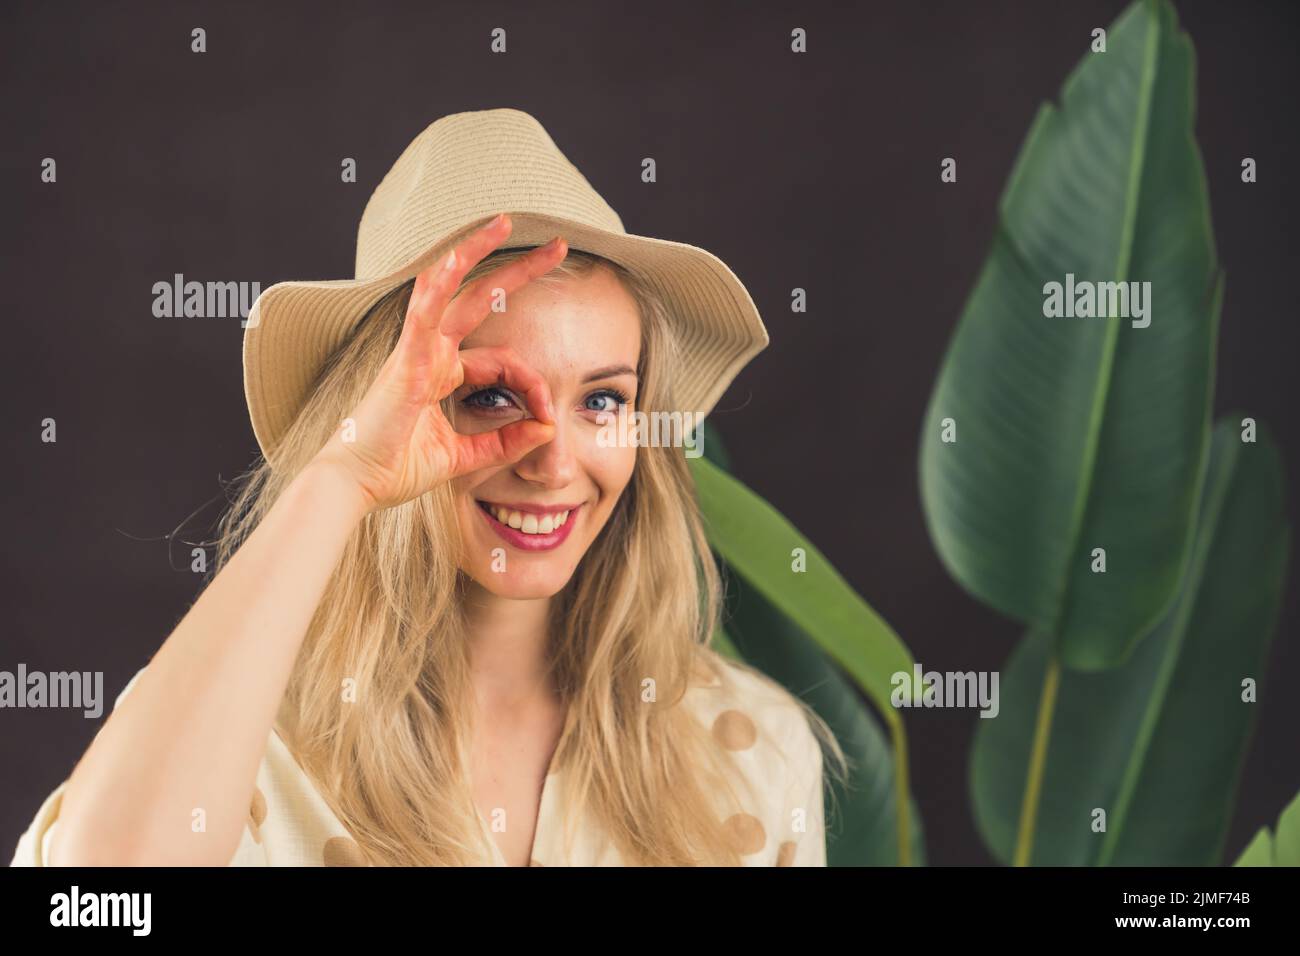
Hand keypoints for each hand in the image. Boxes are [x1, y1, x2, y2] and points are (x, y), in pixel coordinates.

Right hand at [310, 213, 568, 513]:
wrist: (356, 485)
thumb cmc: (397, 469)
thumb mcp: (465, 457)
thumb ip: (506, 442)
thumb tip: (548, 429)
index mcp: (441, 373)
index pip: (503, 362)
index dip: (533, 386)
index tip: (548, 416)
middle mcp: (429, 353)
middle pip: (479, 298)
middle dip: (519, 271)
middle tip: (558, 247)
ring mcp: (415, 351)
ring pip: (449, 287)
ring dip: (476, 250)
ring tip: (506, 221)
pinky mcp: (404, 360)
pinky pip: (422, 313)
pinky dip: (438, 283)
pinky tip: (456, 256)